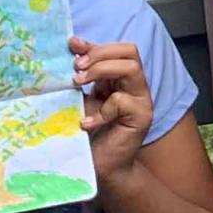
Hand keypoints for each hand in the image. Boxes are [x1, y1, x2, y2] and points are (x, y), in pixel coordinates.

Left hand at [72, 38, 153, 182]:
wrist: (102, 167)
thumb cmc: (90, 135)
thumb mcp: (83, 100)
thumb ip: (82, 78)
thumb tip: (71, 51)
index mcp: (122, 80)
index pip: (119, 50)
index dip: (96, 45)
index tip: (72, 45)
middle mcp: (136, 86)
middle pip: (130, 52)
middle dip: (99, 54)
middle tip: (76, 68)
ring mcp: (141, 101)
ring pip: (131, 69)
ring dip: (102, 71)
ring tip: (79, 83)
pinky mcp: (142, 118)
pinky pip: (122, 101)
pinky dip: (101, 109)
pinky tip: (86, 124)